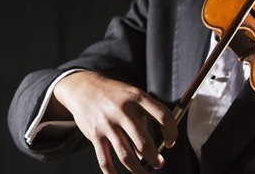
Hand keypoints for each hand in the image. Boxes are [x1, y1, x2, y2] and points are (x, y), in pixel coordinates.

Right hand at [52, 71, 177, 173]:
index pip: (163, 116)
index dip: (171, 132)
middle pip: (144, 141)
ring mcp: (108, 123)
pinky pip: (105, 160)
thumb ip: (141, 124)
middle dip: (155, 158)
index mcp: (137, 97)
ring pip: (126, 155)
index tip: (171, 143)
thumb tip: (144, 155)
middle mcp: (123, 110)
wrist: (83, 88)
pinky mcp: (95, 134)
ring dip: (138, 170)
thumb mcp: (131, 100)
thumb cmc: (114, 96)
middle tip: (159, 164)